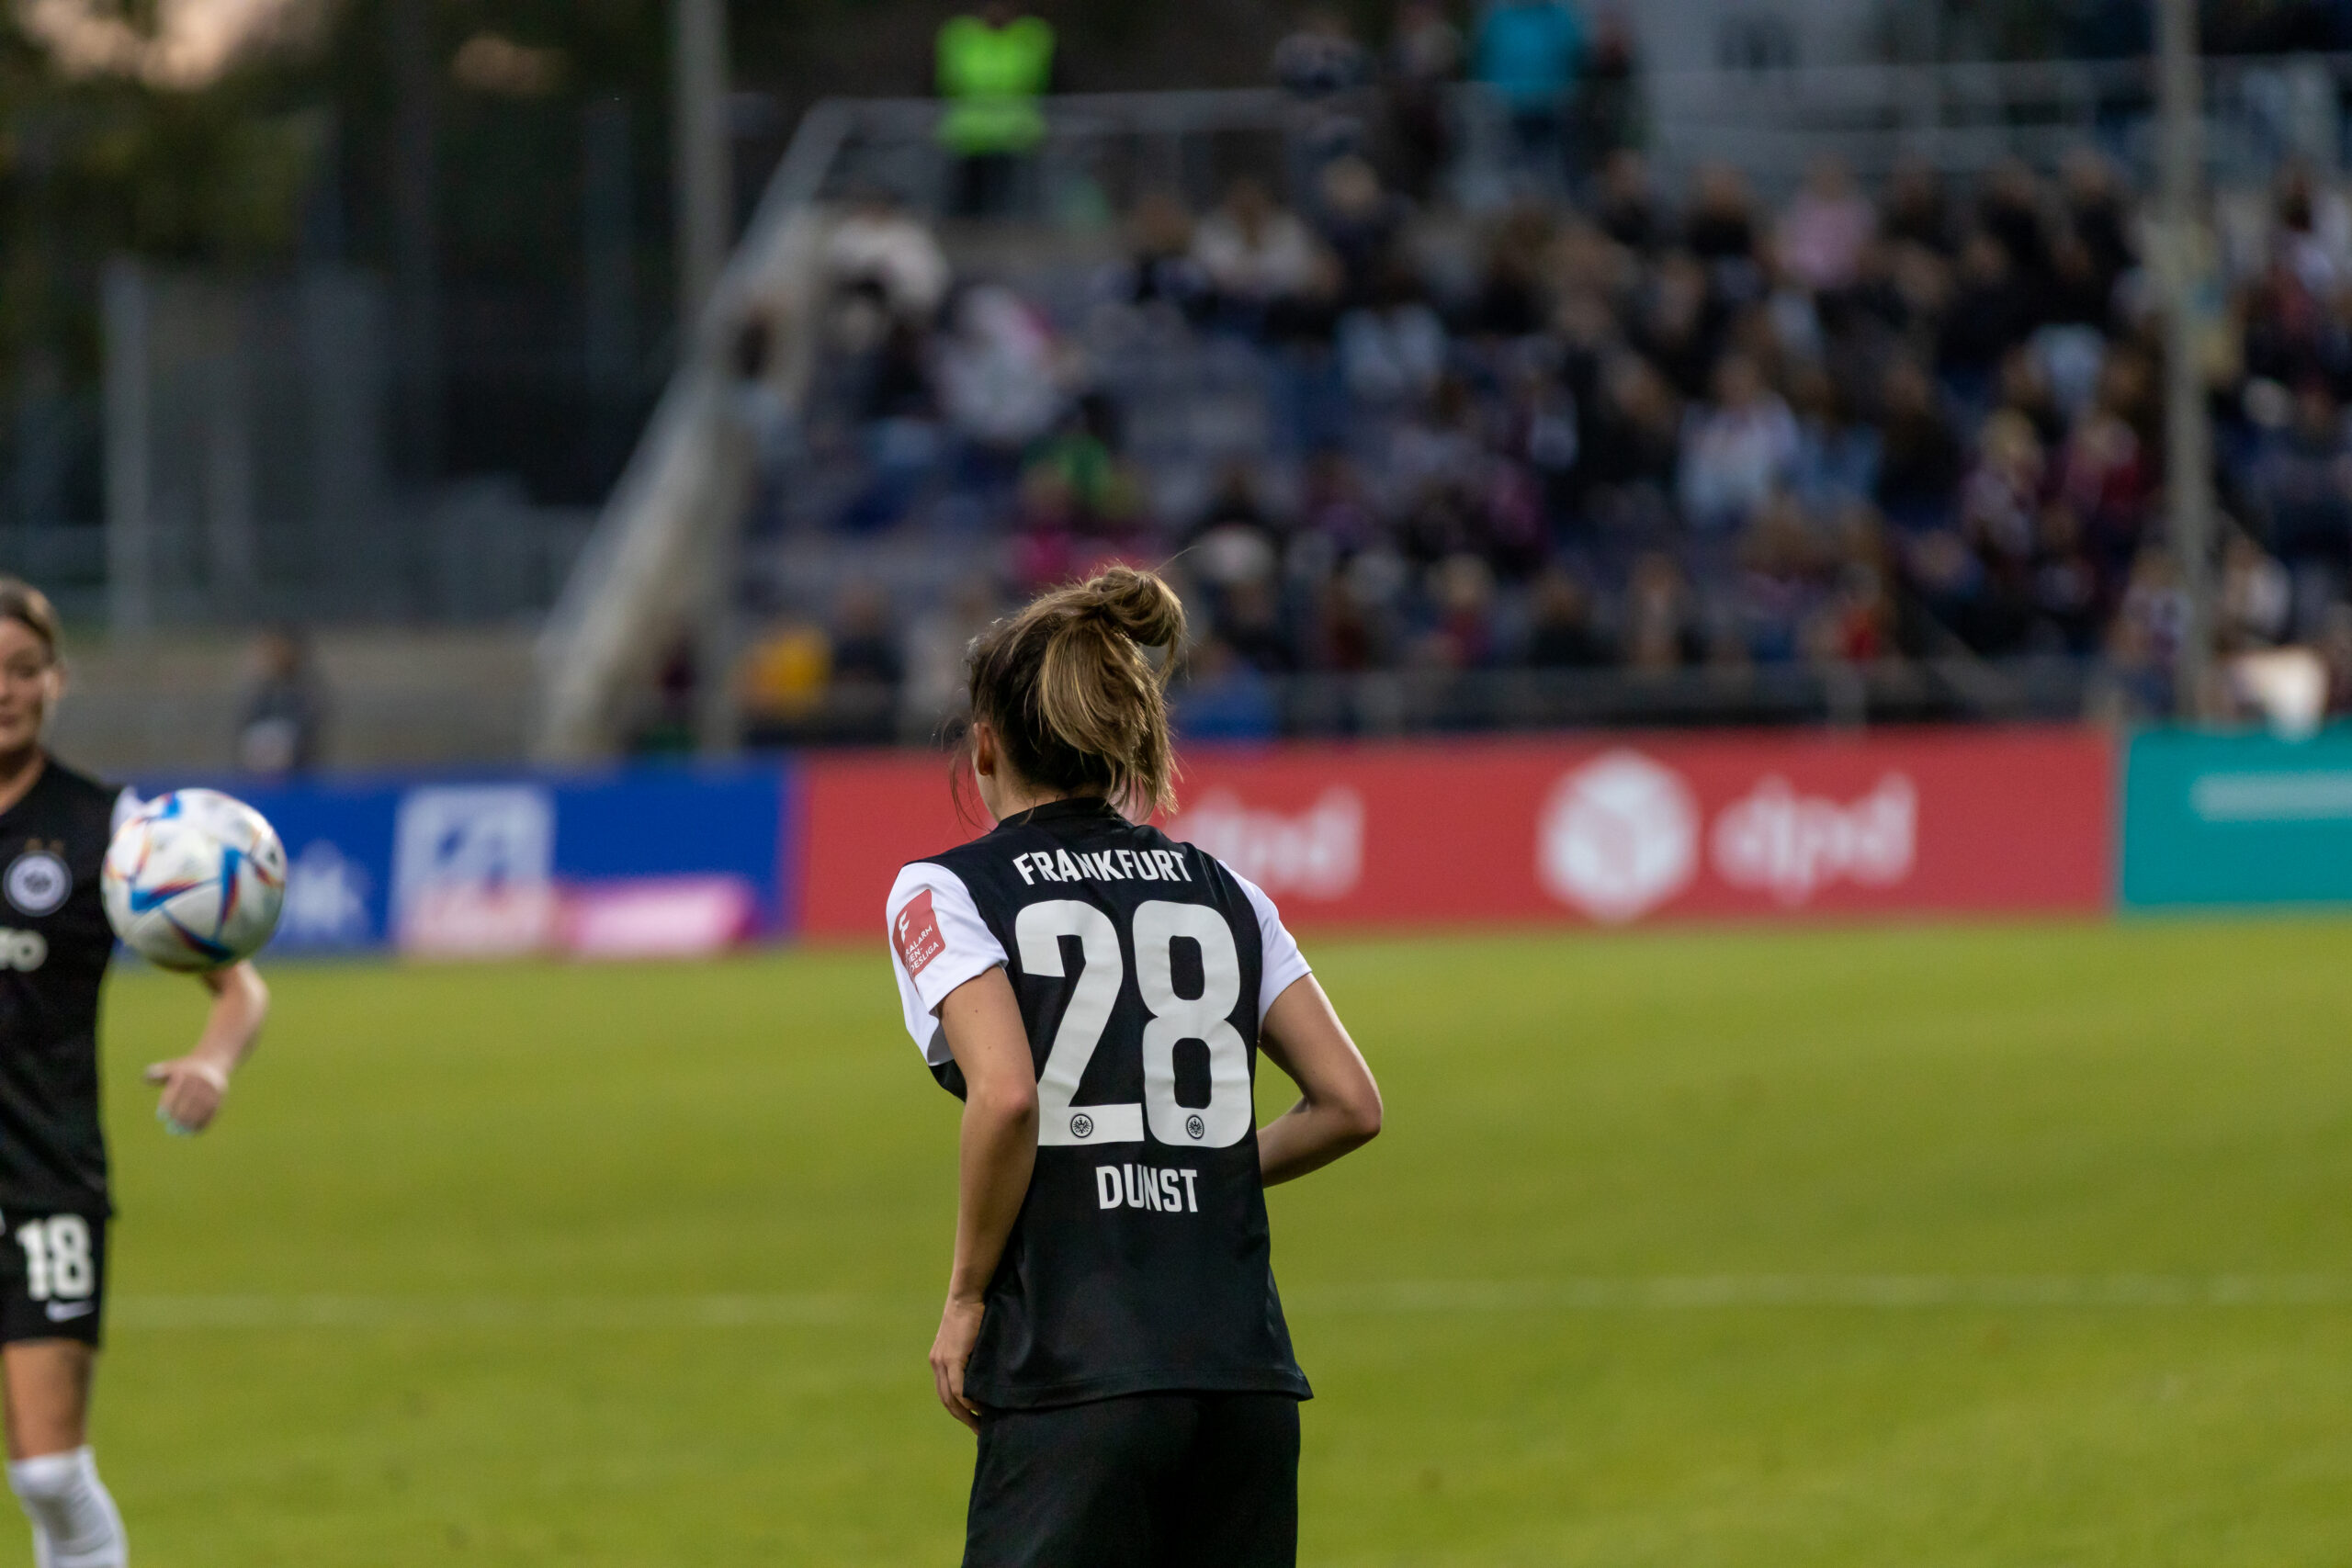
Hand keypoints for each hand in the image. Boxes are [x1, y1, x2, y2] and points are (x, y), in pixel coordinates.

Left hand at [144, 1057, 228, 1135]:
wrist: (213, 1061)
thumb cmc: (186, 1068)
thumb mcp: (173, 1067)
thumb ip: (158, 1073)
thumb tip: (145, 1079)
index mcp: (191, 1072)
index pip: (178, 1091)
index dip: (168, 1105)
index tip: (160, 1117)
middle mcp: (204, 1080)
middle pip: (192, 1101)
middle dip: (181, 1116)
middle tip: (171, 1129)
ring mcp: (214, 1090)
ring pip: (203, 1108)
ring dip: (192, 1122)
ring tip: (181, 1133)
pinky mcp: (220, 1098)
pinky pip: (212, 1112)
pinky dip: (204, 1123)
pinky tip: (193, 1132)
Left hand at [929, 1295, 986, 1432]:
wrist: (967, 1295)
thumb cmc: (974, 1312)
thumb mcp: (970, 1338)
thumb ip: (972, 1355)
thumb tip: (987, 1374)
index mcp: (939, 1360)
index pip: (946, 1392)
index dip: (959, 1409)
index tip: (974, 1420)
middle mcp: (937, 1363)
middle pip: (947, 1401)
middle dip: (963, 1418)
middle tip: (980, 1431)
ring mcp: (943, 1362)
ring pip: (951, 1399)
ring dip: (966, 1415)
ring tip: (982, 1426)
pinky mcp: (952, 1359)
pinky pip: (959, 1389)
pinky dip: (969, 1402)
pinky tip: (983, 1409)